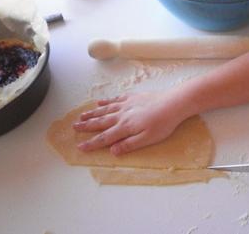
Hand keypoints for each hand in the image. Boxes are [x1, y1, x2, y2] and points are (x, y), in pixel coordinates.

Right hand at [72, 91, 191, 154]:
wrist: (174, 103)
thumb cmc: (163, 123)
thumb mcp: (148, 139)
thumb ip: (129, 144)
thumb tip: (112, 151)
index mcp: (125, 127)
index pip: (105, 138)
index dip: (92, 143)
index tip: (80, 147)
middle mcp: (122, 115)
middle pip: (101, 121)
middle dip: (87, 126)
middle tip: (74, 127)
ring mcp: (127, 104)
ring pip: (105, 109)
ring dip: (93, 113)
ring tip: (81, 115)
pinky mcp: (133, 96)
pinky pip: (115, 99)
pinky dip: (106, 101)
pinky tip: (100, 102)